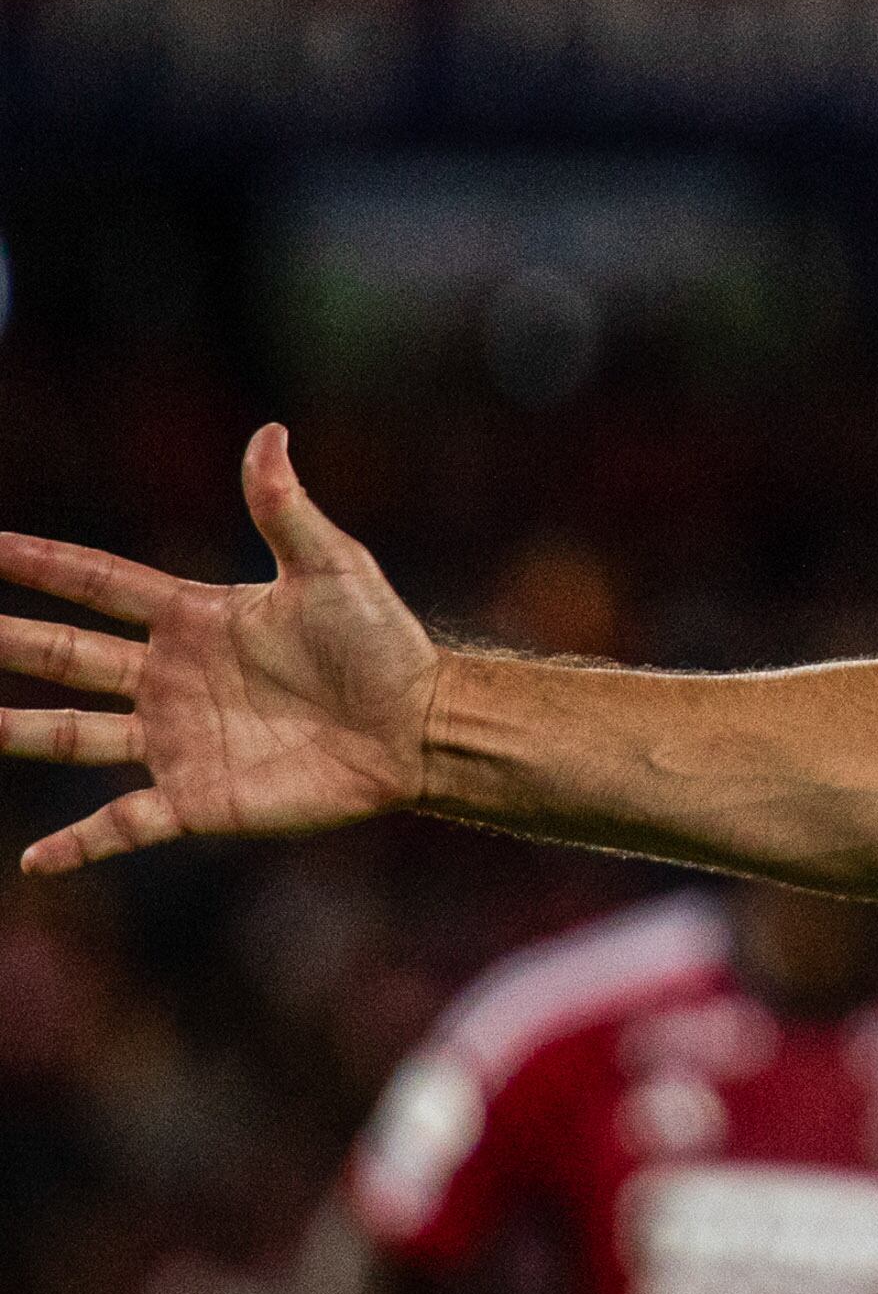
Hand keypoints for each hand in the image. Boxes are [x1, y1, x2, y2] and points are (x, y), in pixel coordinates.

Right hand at [0, 427, 438, 875]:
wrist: (420, 725)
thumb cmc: (383, 643)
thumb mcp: (332, 566)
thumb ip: (285, 507)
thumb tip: (269, 431)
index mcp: (194, 619)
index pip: (99, 585)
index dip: (42, 565)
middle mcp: (171, 678)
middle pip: (64, 655)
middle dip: (8, 640)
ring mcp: (177, 740)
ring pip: (72, 735)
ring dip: (17, 732)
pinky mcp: (197, 798)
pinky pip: (122, 825)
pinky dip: (79, 844)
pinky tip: (36, 862)